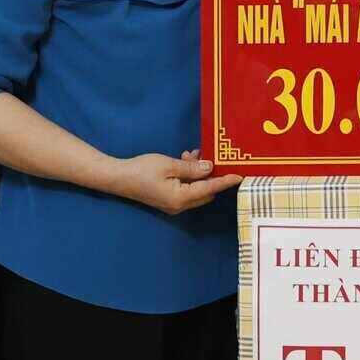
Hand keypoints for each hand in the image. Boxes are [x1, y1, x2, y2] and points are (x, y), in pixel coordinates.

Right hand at [110, 152, 241, 215]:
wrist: (119, 177)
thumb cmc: (143, 170)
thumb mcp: (170, 164)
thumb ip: (192, 168)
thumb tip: (211, 168)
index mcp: (181, 198)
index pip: (210, 188)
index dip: (226, 181)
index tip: (241, 176)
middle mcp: (180, 205)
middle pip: (206, 191)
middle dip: (210, 174)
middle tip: (205, 155)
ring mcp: (174, 204)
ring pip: (197, 189)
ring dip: (198, 172)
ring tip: (189, 154)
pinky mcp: (168, 199)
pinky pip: (187, 189)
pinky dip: (189, 176)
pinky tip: (184, 160)